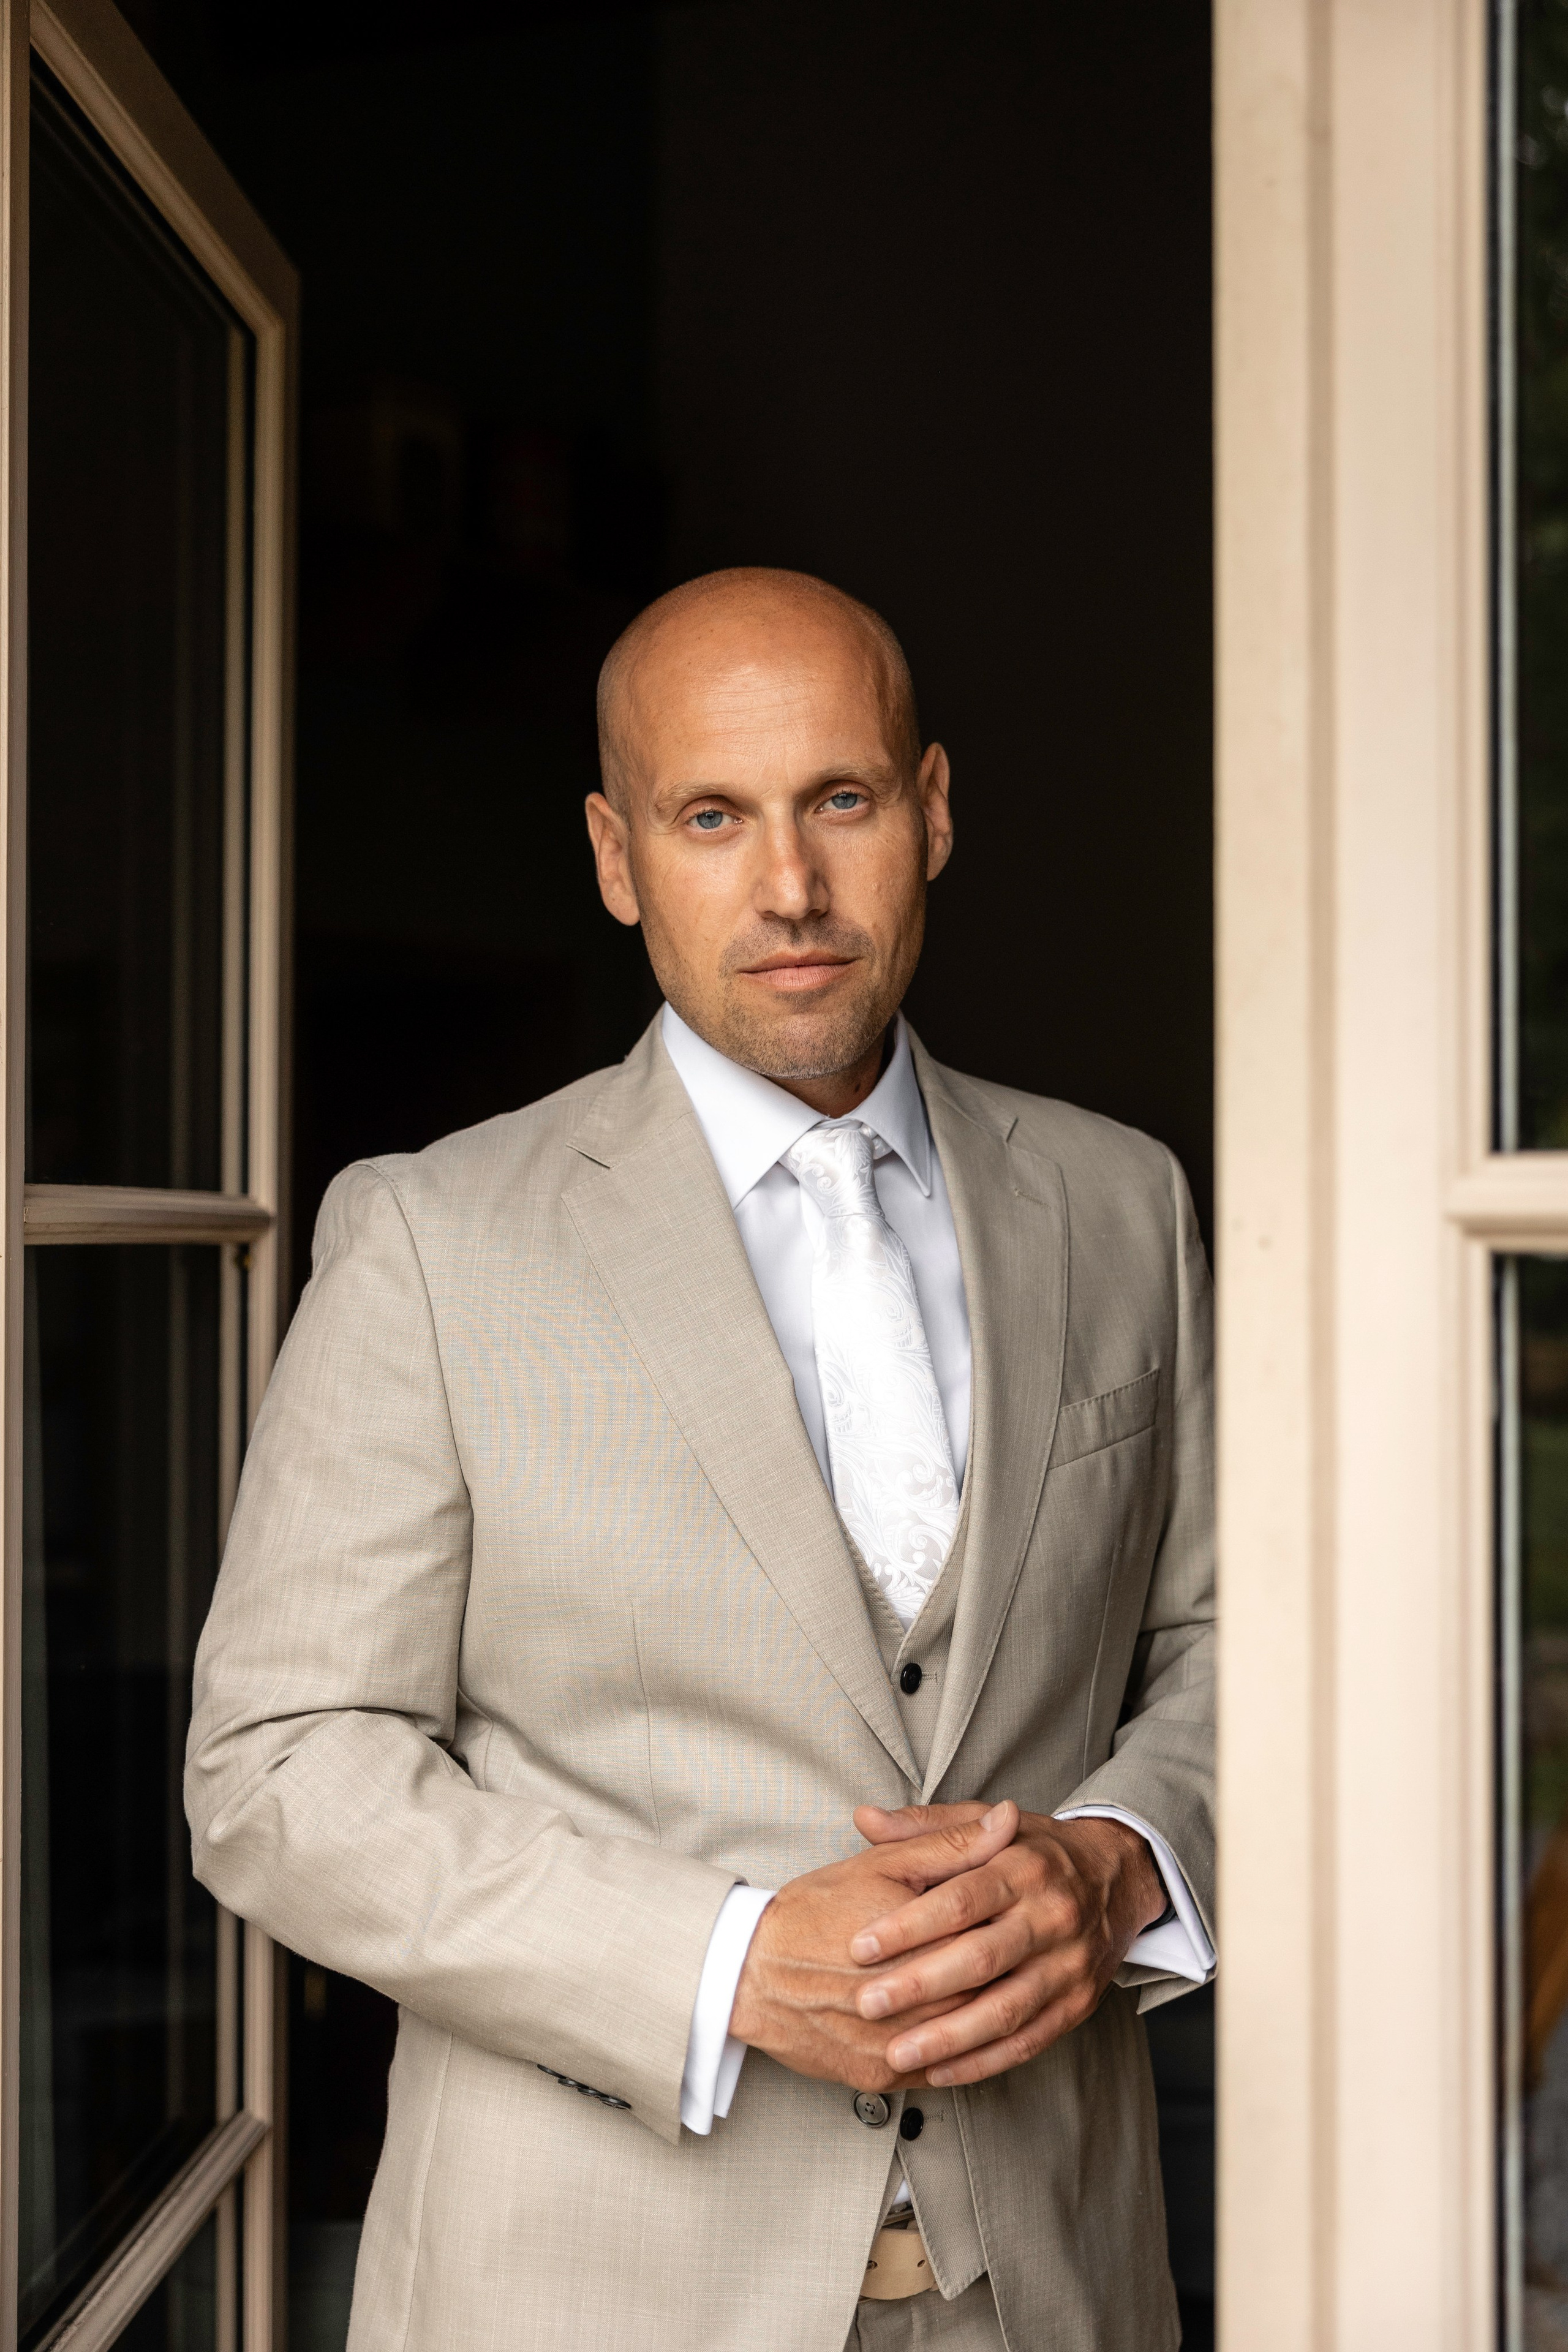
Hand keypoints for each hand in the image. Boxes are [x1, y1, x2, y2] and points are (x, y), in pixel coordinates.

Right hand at [729, 1805, 1019, 2090]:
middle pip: (987, 1988)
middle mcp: (913, 1999)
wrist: (749, 1972)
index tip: (1028, 1910)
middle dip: (1010, 1971)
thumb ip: (951, 1843)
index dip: (1017, 1920)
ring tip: (1006, 1991)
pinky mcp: (882, 2076)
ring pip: (968, 2036)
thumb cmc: (814, 1911)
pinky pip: (939, 2073)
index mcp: (921, 1936)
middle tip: (1025, 1953)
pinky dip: (962, 2055)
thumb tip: (1008, 1819)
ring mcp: (897, 2044)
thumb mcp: (882, 1863)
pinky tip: (971, 2032)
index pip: (993, 1932)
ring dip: (993, 2017)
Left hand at [847, 1801, 1166, 2087]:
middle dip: (920, 1985)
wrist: (1115, 1878)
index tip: (860, 1946)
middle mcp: (1052, 1916)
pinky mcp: (1078, 2004)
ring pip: (1006, 2010)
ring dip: (949, 2038)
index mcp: (1024, 1866)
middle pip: (981, 1958)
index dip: (909, 1925)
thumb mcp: (985, 1823)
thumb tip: (865, 1819)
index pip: (961, 1899)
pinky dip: (983, 2062)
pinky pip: (1029, 2041)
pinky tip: (940, 2072)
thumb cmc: (1034, 1851)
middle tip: (866, 2004)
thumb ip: (925, 1826)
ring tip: (897, 2053)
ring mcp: (1069, 1965)